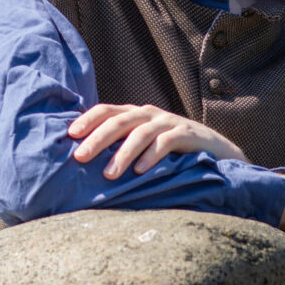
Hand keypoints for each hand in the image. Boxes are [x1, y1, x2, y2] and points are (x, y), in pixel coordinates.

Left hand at [69, 104, 245, 177]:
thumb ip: (119, 145)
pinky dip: (151, 156)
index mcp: (134, 114)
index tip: (69, 135)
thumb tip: (83, 160)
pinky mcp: (187, 134)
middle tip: (80, 157)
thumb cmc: (170, 150)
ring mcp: (168, 122)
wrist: (215, 150)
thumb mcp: (142, 143)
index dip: (87, 120)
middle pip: (118, 121)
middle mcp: (148, 114)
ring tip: (109, 174)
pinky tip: (140, 171)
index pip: (106, 110)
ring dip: (122, 154)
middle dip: (97, 139)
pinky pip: (166, 142)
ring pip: (140, 133)